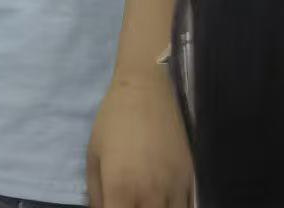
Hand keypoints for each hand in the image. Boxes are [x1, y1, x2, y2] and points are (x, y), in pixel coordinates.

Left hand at [88, 73, 192, 207]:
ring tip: (145, 200)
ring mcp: (174, 188)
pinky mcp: (190, 179)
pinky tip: (163, 201)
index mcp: (121, 188)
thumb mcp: (94, 156)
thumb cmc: (113, 120)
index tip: (113, 206)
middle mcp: (150, 194)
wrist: (146, 87)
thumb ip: (96, 195)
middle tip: (128, 202)